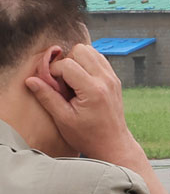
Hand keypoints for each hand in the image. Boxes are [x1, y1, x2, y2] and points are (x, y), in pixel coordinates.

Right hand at [25, 41, 140, 163]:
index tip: (53, 86)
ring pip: (90, 51)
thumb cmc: (88, 135)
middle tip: (63, 81)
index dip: (54, 72)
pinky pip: (99, 59)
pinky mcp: (115, 79)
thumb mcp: (63, 119)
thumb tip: (31, 79)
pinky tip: (82, 81)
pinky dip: (87, 64)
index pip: (67, 64)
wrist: (113, 144)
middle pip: (80, 50)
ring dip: (77, 61)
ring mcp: (113, 78)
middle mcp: (106, 80)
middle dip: (66, 62)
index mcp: (93, 90)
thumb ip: (47, 97)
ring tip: (73, 81)